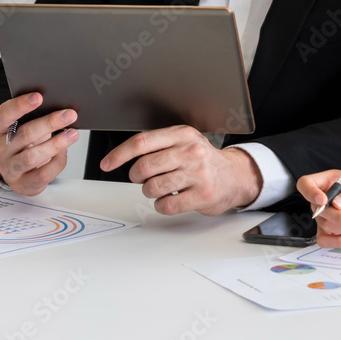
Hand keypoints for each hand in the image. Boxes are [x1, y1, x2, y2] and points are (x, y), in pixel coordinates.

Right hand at [0, 93, 79, 195]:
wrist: (16, 172)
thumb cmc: (23, 144)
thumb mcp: (23, 128)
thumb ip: (35, 118)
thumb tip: (61, 110)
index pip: (5, 114)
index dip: (21, 105)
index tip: (39, 97)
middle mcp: (0, 148)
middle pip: (24, 134)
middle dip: (49, 123)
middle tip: (69, 115)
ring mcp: (9, 168)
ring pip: (32, 156)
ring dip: (55, 144)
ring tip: (72, 134)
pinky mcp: (22, 184)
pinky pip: (43, 174)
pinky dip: (57, 162)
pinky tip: (64, 152)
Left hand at [100, 125, 259, 215]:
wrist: (235, 176)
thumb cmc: (202, 160)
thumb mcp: (183, 141)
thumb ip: (157, 144)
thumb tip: (121, 153)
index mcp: (182, 134)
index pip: (141, 142)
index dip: (118, 154)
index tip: (106, 164)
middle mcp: (190, 151)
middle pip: (144, 166)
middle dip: (135, 176)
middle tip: (141, 178)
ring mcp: (198, 174)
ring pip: (152, 187)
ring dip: (149, 191)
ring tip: (159, 188)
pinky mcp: (202, 196)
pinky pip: (166, 205)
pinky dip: (161, 205)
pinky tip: (169, 199)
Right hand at [297, 170, 340, 247]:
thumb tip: (337, 203)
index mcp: (330, 181)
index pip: (306, 184)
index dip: (309, 192)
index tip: (323, 200)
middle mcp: (325, 199)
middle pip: (317, 210)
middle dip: (340, 218)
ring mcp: (328, 217)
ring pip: (326, 226)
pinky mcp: (333, 232)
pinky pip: (325, 241)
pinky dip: (340, 241)